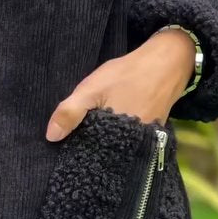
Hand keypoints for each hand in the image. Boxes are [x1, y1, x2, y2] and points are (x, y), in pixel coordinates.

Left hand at [45, 29, 195, 141]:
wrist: (166, 63)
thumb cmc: (127, 75)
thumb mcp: (92, 88)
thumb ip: (70, 112)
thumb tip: (50, 137)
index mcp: (114, 138)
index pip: (90, 155)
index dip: (78, 151)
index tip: (66, 149)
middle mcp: (131, 145)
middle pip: (104, 152)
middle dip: (91, 148)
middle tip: (77, 140)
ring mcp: (143, 141)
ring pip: (117, 146)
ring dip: (105, 142)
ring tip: (93, 133)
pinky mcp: (151, 134)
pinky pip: (130, 140)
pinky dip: (119, 135)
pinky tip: (111, 126)